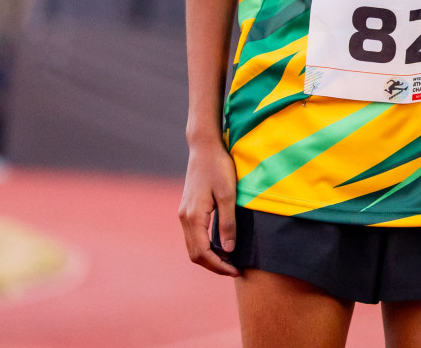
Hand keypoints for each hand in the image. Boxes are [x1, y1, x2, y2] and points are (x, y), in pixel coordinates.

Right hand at [178, 139, 240, 276]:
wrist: (204, 148)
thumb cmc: (219, 168)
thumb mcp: (229, 194)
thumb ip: (228, 223)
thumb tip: (229, 250)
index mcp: (193, 217)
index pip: (203, 253)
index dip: (219, 266)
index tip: (236, 271)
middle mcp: (184, 219)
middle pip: (195, 254)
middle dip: (214, 266)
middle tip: (235, 270)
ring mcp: (184, 215)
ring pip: (193, 247)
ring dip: (209, 258)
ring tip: (230, 262)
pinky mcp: (188, 210)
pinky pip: (194, 236)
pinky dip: (206, 247)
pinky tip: (221, 246)